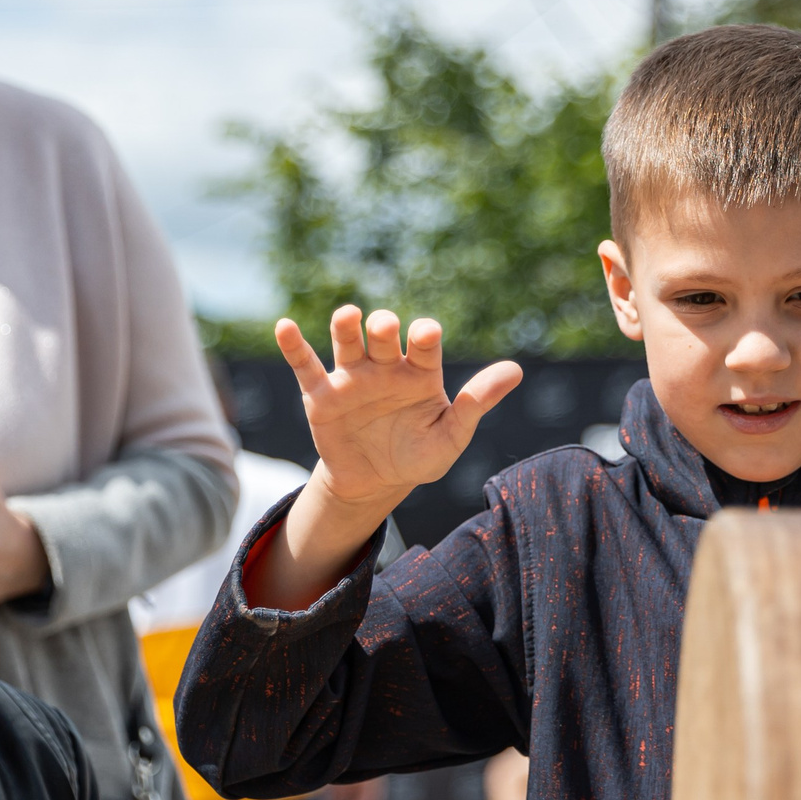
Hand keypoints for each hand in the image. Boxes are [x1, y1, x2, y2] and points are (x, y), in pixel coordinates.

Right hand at [282, 307, 520, 509]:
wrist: (375, 483)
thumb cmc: (418, 455)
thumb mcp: (451, 436)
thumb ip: (477, 403)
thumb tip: (516, 370)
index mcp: (420, 373)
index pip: (424, 347)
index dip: (424, 337)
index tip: (426, 332)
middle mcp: (386, 368)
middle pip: (385, 338)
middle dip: (386, 329)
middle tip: (388, 327)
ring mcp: (352, 378)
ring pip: (348, 344)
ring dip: (347, 329)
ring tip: (349, 315)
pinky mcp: (322, 396)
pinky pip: (306, 367)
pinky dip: (294, 347)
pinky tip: (284, 326)